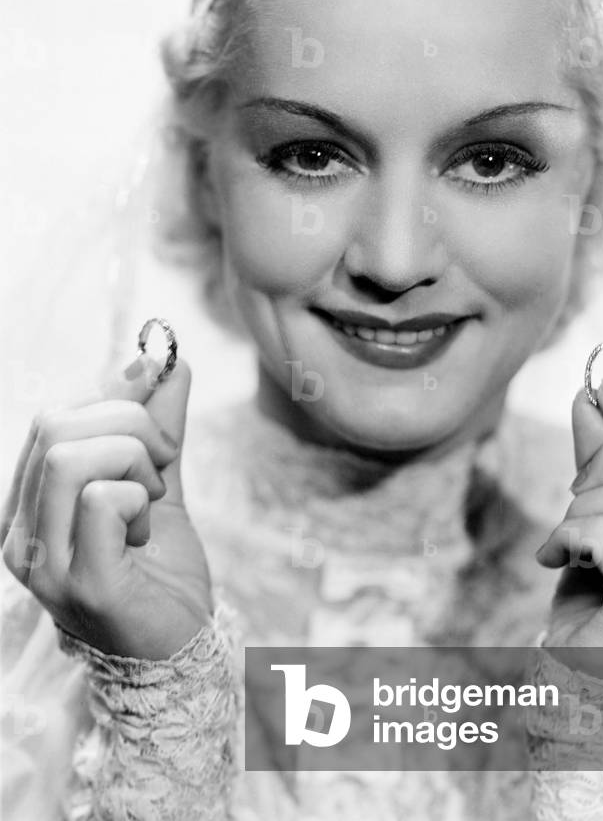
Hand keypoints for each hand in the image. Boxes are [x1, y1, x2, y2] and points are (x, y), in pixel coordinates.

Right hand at [1, 353, 213, 659]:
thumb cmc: (160, 567)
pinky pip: (101, 500)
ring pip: (70, 456)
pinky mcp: (80, 584)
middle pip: (54, 424)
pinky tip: (145, 530)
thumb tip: (165, 357)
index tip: (158, 398)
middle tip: (165, 458)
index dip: (110, 393)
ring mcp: (42, 563)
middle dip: (128, 421)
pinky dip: (138, 497)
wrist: (180, 647)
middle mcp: (19, 533)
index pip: (49, 417)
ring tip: (153, 497)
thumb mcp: (160, 479)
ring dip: (134, 460)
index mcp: (29, 504)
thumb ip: (159, 423)